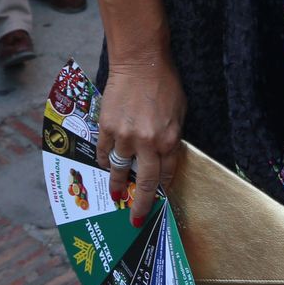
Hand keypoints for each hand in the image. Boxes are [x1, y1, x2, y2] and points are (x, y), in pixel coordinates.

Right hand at [96, 57, 185, 226]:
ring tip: (116, 194)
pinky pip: (104, 153)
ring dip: (117, 185)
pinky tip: (107, 165)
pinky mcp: (106, 128)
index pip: (166, 173)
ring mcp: (125, 136)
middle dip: (140, 206)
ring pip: (119, 171)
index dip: (161, 188)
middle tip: (135, 221)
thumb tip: (164, 156)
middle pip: (144, 183)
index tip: (157, 199)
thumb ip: (171, 136)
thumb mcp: (179, 112)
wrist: (140, 62)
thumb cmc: (165, 84)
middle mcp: (147, 142)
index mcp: (169, 139)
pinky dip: (105, 161)